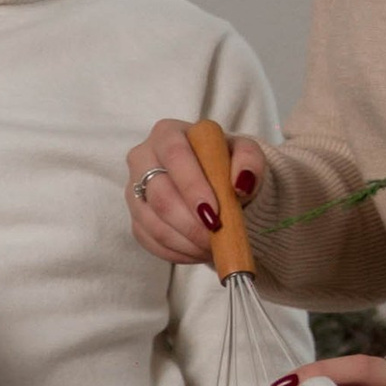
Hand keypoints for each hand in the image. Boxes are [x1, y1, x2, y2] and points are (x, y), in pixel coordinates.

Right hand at [122, 119, 270, 267]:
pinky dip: (177, 252)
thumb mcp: (246, 153)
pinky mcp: (136, 218)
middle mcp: (144, 158)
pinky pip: (150, 241)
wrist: (217, 184)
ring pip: (153, 222)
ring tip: (212, 247)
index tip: (213, 212)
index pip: (174, 155)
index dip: (191, 185)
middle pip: (159, 194)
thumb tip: (242, 182)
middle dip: (189, 222)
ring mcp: (135, 191)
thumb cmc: (226, 163)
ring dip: (185, 241)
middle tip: (215, 237)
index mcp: (168, 134)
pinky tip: (198, 251)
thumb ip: (249, 160)